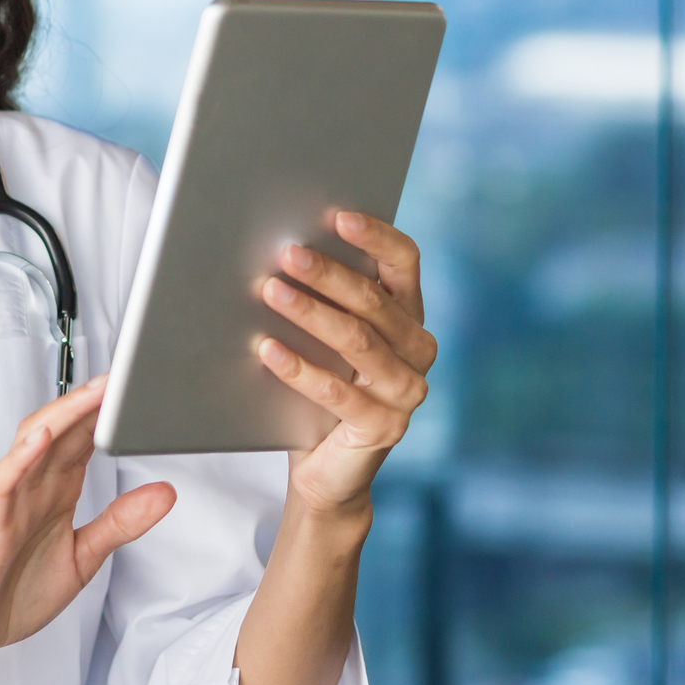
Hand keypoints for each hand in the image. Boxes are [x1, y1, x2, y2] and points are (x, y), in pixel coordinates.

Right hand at [0, 378, 174, 674]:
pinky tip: (40, 440)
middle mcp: (33, 488)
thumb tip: (166, 493)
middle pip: (62, 430)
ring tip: (93, 394)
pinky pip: (2, 482)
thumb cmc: (10, 593)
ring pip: (33, 443)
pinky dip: (20, 458)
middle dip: (92, 402)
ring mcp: (10, 502)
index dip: (110, 413)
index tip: (139, 388)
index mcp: (55, 493)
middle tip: (125, 374)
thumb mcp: (83, 558)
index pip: (84, 440)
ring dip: (63, 416)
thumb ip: (121, 524)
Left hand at [257, 211, 436, 516]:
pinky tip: (267, 350)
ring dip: (311, 314)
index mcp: (409, 315)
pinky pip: (337, 392)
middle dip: (328, 273)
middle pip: (374, 301)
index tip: (338, 215)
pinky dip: (299, 369)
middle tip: (287, 253)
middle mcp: (418, 350)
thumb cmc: (320, 387)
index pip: (405, 263)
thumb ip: (323, 298)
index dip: (376, 237)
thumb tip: (280, 248)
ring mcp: (406, 392)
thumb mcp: (325, 337)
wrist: (326, 469)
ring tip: (270, 292)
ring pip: (358, 342)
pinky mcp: (384, 427)